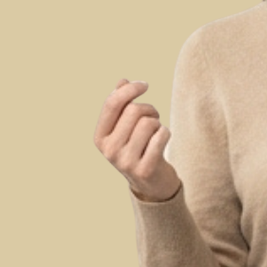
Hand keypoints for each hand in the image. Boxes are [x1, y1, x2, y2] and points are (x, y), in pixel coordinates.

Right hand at [93, 77, 181, 201]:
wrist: (152, 184)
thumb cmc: (138, 148)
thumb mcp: (125, 128)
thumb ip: (122, 104)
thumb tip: (122, 82)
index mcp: (100, 138)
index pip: (112, 104)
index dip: (130, 89)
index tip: (144, 84)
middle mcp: (109, 151)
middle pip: (133, 110)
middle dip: (149, 108)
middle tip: (154, 117)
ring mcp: (126, 162)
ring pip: (149, 122)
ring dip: (158, 123)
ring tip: (156, 131)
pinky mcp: (145, 169)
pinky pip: (161, 136)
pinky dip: (166, 133)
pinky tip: (162, 141)